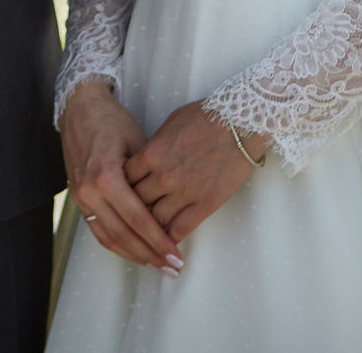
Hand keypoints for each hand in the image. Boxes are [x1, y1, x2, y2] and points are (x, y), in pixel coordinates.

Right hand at [60, 80, 180, 272]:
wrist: (79, 108)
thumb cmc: (113, 121)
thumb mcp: (138, 144)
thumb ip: (149, 178)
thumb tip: (170, 210)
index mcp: (105, 176)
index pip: (137, 219)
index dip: (158, 241)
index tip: (176, 256)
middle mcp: (89, 191)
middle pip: (123, 234)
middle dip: (149, 254)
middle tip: (172, 268)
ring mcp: (80, 197)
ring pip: (108, 238)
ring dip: (133, 255)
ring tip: (157, 265)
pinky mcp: (78, 199)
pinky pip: (97, 230)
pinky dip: (117, 245)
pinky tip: (135, 252)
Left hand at [123, 102, 262, 248]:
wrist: (241, 123)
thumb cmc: (205, 117)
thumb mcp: (169, 124)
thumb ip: (153, 147)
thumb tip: (143, 164)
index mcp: (151, 154)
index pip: (123, 180)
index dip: (120, 189)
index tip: (121, 195)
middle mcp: (163, 176)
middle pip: (135, 203)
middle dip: (131, 211)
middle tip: (130, 219)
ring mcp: (184, 192)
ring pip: (154, 221)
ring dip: (149, 229)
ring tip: (145, 234)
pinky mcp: (205, 204)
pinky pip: (180, 229)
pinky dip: (169, 240)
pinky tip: (165, 243)